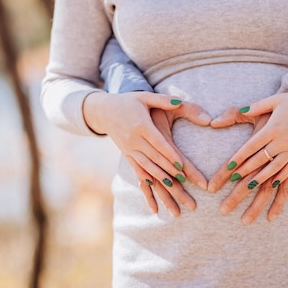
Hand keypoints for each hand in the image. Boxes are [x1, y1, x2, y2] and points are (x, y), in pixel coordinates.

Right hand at [83, 91, 211, 215]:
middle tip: (184, 181)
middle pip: (154, 159)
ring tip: (174, 189)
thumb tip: (179, 102)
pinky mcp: (127, 154)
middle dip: (170, 172)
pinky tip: (154, 189)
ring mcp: (129, 149)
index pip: (158, 144)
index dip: (170, 156)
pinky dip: (146, 180)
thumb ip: (163, 100)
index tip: (181, 166)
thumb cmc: (128, 102)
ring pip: (146, 167)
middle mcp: (134, 140)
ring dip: (160, 179)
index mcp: (141, 126)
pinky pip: (137, 169)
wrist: (103, 111)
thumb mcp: (144, 97)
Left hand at [208, 80, 287, 222]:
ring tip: (248, 187)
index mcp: (273, 128)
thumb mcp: (275, 100)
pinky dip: (280, 178)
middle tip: (232, 181)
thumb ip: (256, 107)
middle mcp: (283, 140)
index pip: (252, 145)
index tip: (229, 166)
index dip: (240, 156)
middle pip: (261, 160)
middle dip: (246, 171)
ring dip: (261, 179)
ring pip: (274, 168)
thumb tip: (241, 109)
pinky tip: (272, 186)